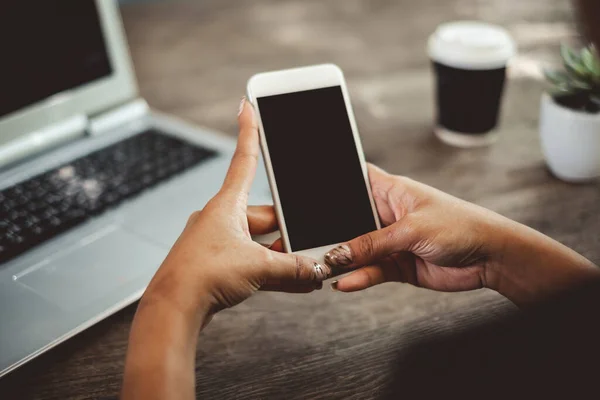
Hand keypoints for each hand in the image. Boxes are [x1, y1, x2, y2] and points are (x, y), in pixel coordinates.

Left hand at [143, 99, 330, 316]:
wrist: (172, 309)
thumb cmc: (200, 276)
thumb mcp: (258, 266)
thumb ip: (293, 267)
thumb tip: (317, 269)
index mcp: (226, 205)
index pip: (244, 160)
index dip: (249, 132)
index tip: (246, 107)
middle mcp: (221, 220)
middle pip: (265, 215)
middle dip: (290, 230)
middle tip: (311, 242)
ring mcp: (217, 243)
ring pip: (260, 242)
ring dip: (283, 255)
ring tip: (306, 270)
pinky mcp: (217, 266)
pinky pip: (252, 262)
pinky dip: (271, 271)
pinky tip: (292, 283)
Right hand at [325, 164, 597, 305]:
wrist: (490, 258)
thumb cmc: (460, 226)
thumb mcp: (411, 230)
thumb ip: (372, 244)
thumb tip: (338, 253)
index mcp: (390, 190)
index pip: (352, 181)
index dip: (331, 186)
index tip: (305, 196)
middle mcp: (385, 214)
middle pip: (347, 221)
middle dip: (329, 232)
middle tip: (305, 243)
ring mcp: (389, 241)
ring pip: (356, 250)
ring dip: (341, 260)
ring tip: (321, 268)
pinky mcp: (396, 265)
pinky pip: (370, 271)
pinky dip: (358, 277)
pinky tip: (344, 282)